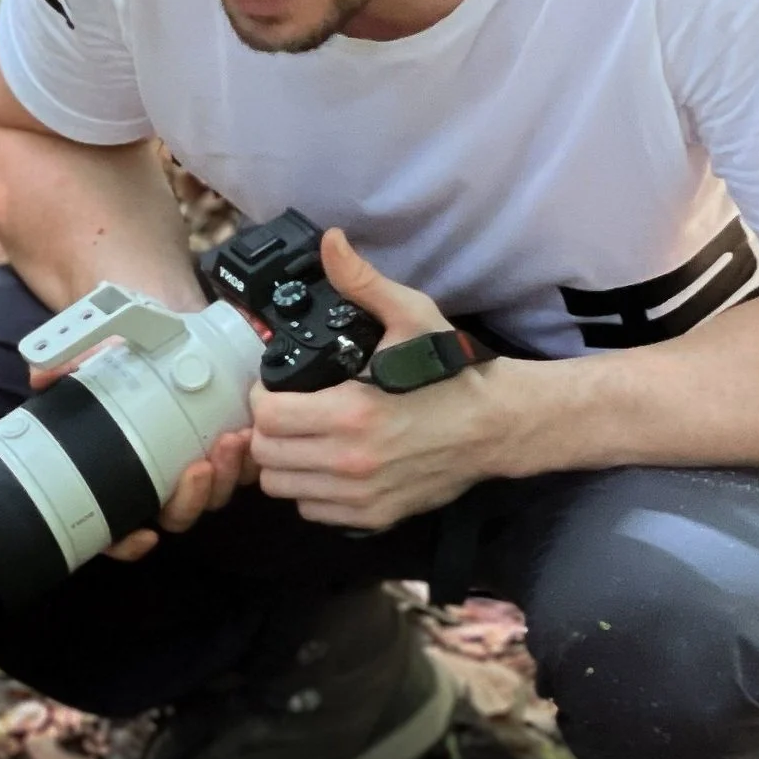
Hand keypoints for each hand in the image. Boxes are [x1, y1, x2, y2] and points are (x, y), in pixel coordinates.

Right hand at [27, 357, 256, 561]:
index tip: (144, 534)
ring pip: (214, 497)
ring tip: (230, 441)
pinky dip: (249, 463)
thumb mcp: (94, 354)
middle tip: (200, 466)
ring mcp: (195, 467)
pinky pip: (245, 472)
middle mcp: (157, 479)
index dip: (127, 545)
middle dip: (192, 498)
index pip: (114, 530)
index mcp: (119, 474)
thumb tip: (41, 375)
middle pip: (176, 515)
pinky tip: (246, 438)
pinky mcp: (228, 448)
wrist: (162, 324)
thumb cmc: (123, 353)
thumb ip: (67, 364)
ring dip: (226, 478)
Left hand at [250, 229, 488, 530]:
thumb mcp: (411, 316)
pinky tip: (327, 463)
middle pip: (265, 456)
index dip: (261, 398)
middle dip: (267, 430)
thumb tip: (330, 241)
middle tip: (285, 412)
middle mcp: (350, 461)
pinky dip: (311, 489)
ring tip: (303, 438)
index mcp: (350, 412)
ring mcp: (360, 495)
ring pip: (282, 487)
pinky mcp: (373, 517)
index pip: (265, 417)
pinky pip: (312, 509)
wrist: (496, 425)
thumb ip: (362, 282)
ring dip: (285, 462)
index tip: (274, 388)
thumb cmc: (451, 371)